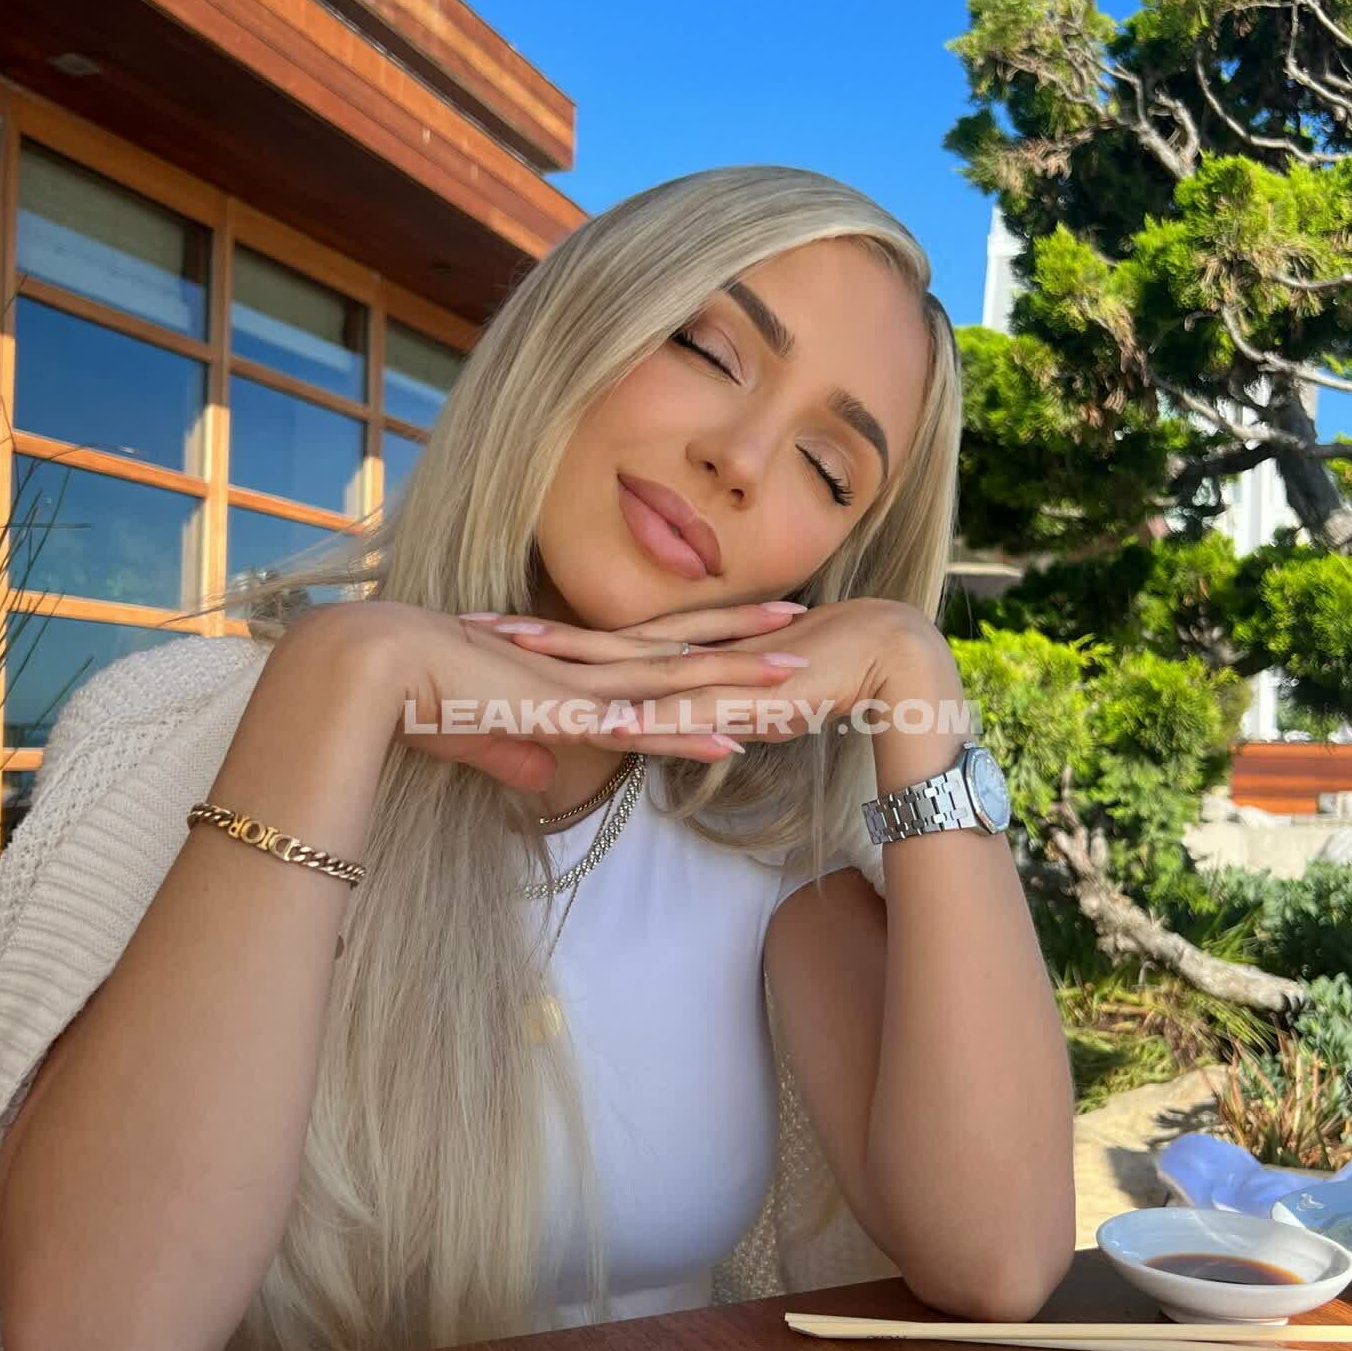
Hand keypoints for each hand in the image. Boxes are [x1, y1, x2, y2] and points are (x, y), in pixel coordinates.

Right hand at [286, 598, 824, 792]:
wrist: (370, 668)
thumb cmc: (408, 698)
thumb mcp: (474, 736)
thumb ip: (512, 755)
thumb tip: (540, 779)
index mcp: (564, 671)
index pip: (648, 657)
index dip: (699, 645)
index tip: (745, 632)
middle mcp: (581, 673)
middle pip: (678, 655)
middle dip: (742, 643)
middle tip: (802, 623)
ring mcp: (577, 691)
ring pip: (675, 685)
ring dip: (736, 683)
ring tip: (797, 675)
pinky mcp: (563, 716)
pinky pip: (642, 727)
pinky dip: (689, 735)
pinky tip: (735, 738)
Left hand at [487, 598, 960, 748]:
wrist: (885, 656)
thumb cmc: (821, 676)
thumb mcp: (743, 699)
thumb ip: (702, 709)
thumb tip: (665, 725)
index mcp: (680, 654)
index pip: (598, 643)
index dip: (544, 636)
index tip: (488, 628)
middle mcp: (686, 656)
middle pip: (594, 645)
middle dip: (530, 638)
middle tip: (465, 625)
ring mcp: (711, 675)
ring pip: (625, 672)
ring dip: (568, 666)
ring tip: (510, 658)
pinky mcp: (743, 698)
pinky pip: (683, 714)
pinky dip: (643, 720)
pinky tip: (604, 725)